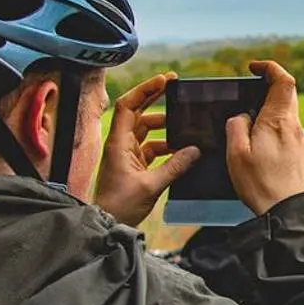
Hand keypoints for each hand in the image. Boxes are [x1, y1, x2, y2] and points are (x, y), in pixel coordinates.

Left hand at [94, 71, 199, 226]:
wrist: (108, 223)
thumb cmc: (122, 205)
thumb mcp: (152, 185)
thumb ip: (175, 166)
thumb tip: (195, 150)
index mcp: (119, 142)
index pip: (128, 105)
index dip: (145, 90)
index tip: (164, 81)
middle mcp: (121, 144)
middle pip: (137, 112)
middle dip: (154, 98)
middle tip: (175, 87)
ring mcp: (127, 154)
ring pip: (146, 130)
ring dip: (164, 126)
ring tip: (184, 124)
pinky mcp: (134, 165)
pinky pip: (151, 148)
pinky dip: (166, 146)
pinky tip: (181, 149)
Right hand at [226, 60, 303, 215]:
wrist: (289, 215)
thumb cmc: (260, 185)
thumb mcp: (235, 154)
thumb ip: (237, 126)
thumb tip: (244, 116)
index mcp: (279, 121)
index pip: (283, 81)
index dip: (270, 68)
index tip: (255, 68)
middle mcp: (298, 128)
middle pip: (285, 102)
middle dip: (266, 102)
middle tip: (248, 114)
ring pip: (288, 125)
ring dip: (272, 129)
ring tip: (255, 152)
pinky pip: (294, 142)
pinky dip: (281, 145)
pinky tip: (270, 165)